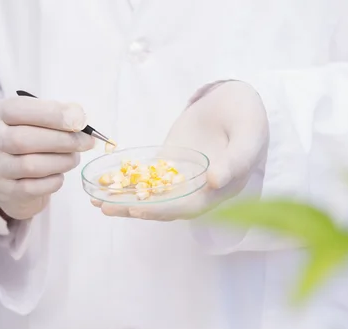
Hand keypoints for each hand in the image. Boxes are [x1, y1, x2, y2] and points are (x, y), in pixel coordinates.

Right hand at [0, 97, 94, 219]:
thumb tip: (79, 117)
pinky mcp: (5, 191)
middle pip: (23, 140)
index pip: (18, 109)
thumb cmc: (25, 140)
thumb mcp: (31, 120)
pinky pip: (34, 188)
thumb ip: (52, 115)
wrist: (7, 177)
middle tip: (86, 142)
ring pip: (30, 166)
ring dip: (62, 161)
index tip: (79, 120)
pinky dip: (54, 180)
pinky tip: (59, 174)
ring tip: (74, 158)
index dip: (52, 114)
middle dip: (62, 140)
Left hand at [92, 81, 268, 219]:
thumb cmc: (248, 117)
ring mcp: (184, 178)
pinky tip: (105, 182)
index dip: (165, 210)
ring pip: (154, 195)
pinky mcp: (171, 164)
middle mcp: (201, 190)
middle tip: (107, 208)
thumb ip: (236, 159)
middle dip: (136, 208)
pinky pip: (148, 176)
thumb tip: (215, 183)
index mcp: (222, 190)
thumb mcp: (249, 135)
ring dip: (127, 200)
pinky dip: (128, 181)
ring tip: (98, 201)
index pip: (190, 206)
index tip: (139, 208)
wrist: (237, 99)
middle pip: (166, 206)